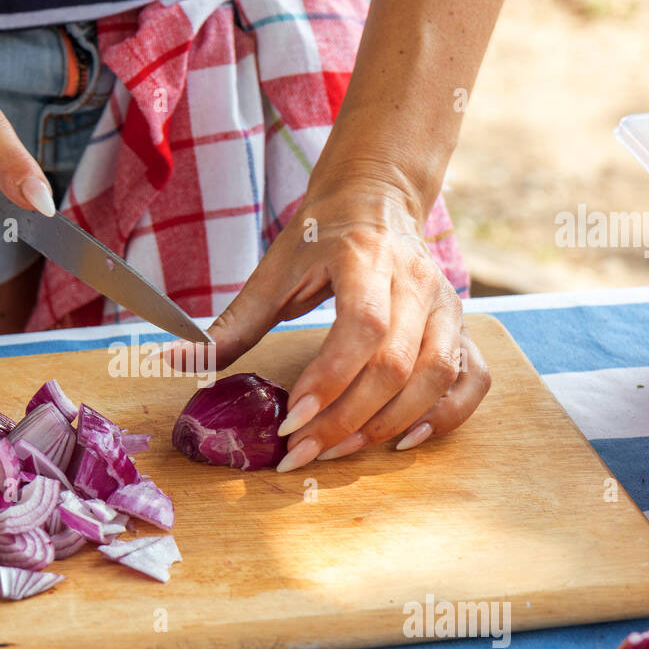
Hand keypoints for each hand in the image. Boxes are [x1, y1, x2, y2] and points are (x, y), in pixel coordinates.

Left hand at [190, 179, 490, 471]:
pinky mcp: (461, 326)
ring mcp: (447, 305)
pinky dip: (446, 416)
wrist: (375, 197)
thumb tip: (176, 361)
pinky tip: (404, 440)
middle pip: (398, 363)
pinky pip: (471, 379)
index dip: (331, 378)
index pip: (363, 326)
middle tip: (301, 451)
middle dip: (348, 419)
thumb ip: (232, 323)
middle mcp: (417, 281)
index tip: (292, 418)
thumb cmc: (320, 236)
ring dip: (388, 424)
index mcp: (366, 258)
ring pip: (437, 376)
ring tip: (339, 451)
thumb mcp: (273, 270)